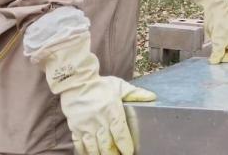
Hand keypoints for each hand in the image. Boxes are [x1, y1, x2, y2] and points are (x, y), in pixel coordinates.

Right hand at [32, 32, 155, 154]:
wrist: (76, 81)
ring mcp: (86, 126)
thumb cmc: (100, 85)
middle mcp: (99, 121)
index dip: (125, 146)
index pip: (120, 133)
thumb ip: (136, 93)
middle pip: (107, 145)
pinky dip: (84, 152)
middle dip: (113, 154)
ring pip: (93, 148)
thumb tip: (152, 97)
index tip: (129, 153)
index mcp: (112, 111)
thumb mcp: (120, 86)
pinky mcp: (75, 128)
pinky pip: (79, 145)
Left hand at [189, 0, 227, 63]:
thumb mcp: (219, 42)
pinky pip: (218, 44)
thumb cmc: (222, 25)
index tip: (221, 58)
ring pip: (224, 50)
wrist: (216, 8)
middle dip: (223, 56)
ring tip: (212, 50)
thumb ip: (217, 54)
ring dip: (217, 51)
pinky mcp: (220, 34)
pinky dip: (214, 45)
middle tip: (214, 57)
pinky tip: (209, 44)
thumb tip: (214, 62)